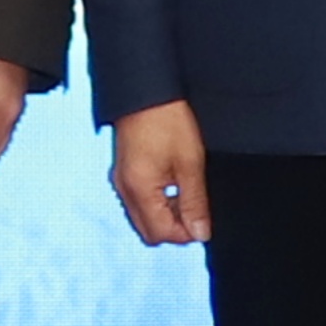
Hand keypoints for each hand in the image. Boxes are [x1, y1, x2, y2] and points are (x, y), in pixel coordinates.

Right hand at [115, 101, 209, 245]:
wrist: (146, 91)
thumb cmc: (167, 121)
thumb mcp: (190, 164)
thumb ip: (194, 203)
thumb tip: (200, 233)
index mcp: (139, 190)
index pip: (160, 233)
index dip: (185, 234)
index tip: (203, 222)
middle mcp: (125, 190)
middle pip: (149, 231)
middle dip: (174, 227)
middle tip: (196, 209)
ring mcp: (121, 181)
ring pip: (143, 217)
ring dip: (166, 215)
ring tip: (186, 193)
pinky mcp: (124, 172)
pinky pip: (138, 201)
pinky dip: (156, 202)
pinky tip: (172, 184)